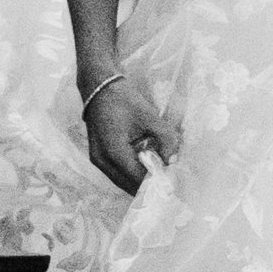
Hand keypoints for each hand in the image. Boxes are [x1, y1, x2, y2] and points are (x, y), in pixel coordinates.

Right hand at [81, 65, 180, 194]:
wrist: (99, 86)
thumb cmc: (123, 99)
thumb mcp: (149, 116)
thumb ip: (166, 138)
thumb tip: (174, 160)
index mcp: (113, 152)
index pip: (138, 178)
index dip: (156, 182)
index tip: (174, 181)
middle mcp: (102, 161)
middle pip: (129, 185)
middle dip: (149, 184)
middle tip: (169, 181)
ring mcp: (98, 160)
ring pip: (122, 181)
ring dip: (140, 180)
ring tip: (160, 175)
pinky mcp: (99, 157)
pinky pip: (117, 173)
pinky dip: (132, 173)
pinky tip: (147, 167)